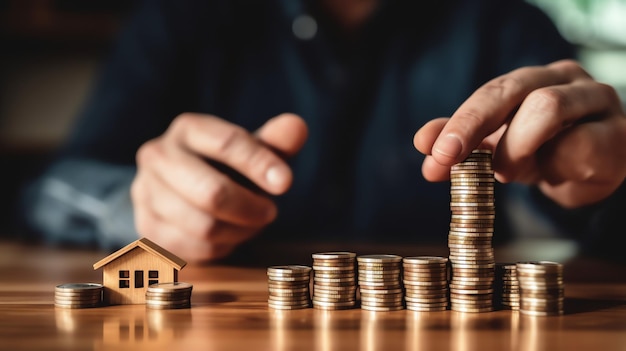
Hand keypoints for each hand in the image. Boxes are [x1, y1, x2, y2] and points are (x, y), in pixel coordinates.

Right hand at [131, 113, 307, 261]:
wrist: (179, 190)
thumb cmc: (225, 166)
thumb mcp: (251, 151)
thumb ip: (274, 142)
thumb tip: (297, 127)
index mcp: (188, 129)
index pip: (226, 143)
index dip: (259, 163)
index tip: (286, 183)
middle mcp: (157, 155)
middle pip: (211, 192)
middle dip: (250, 207)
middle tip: (271, 212)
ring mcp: (145, 192)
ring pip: (204, 225)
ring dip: (239, 230)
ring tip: (251, 222)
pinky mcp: (146, 227)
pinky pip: (194, 248)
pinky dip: (221, 246)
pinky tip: (229, 235)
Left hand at [414, 59, 625, 207]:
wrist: (597, 170)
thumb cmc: (544, 153)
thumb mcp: (498, 148)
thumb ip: (463, 143)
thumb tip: (424, 143)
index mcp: (531, 81)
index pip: (490, 93)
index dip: (459, 122)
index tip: (432, 153)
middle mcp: (563, 79)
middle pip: (513, 89)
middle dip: (473, 125)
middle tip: (449, 160)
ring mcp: (595, 100)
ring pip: (547, 107)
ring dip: (517, 147)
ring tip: (509, 172)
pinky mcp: (618, 133)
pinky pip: (581, 145)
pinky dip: (558, 167)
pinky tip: (558, 175)